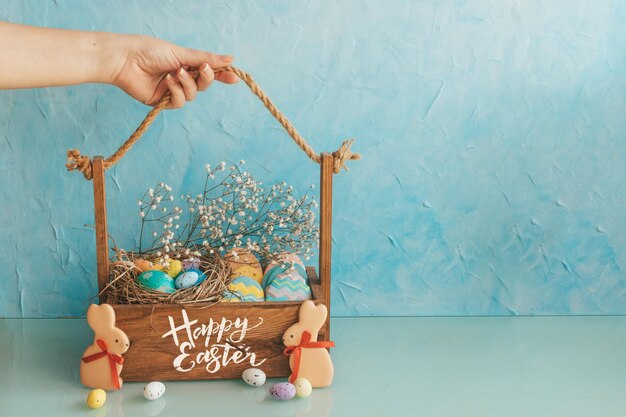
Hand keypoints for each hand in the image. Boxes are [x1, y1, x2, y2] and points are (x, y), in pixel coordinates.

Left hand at [110, 35, 237, 108]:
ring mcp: (171, 90)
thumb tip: (230, 58)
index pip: (208, 71)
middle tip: (202, 69)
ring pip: (192, 94)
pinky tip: (168, 81)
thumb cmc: (150, 51)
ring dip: (187, 83)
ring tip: (175, 73)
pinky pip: (179, 101)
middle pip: (203, 85)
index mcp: (185, 63)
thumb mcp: (181, 53)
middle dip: (205, 78)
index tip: (234, 77)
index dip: (221, 75)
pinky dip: (176, 91)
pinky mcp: (162, 101)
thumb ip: (206, 58)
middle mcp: (180, 77)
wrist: (125, 60)